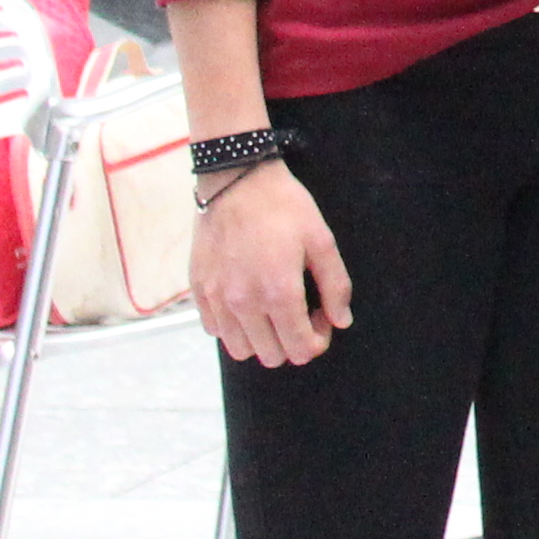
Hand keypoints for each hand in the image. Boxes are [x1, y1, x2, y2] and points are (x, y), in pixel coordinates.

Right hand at [192, 166, 355, 368]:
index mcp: (278, 293)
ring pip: (241, 350)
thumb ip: (336, 286)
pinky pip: (216, 331)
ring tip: (274, 309)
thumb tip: (341, 322)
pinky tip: (248, 301)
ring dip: (262, 339)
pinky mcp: (198, 292)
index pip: (300, 350)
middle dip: (293, 341)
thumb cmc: (284, 208)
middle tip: (302, 311)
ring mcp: (216, 300)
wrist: (236, 182)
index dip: (318, 341)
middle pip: (272, 356)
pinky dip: (234, 327)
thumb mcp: (322, 241)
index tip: (322, 317)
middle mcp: (243, 304)